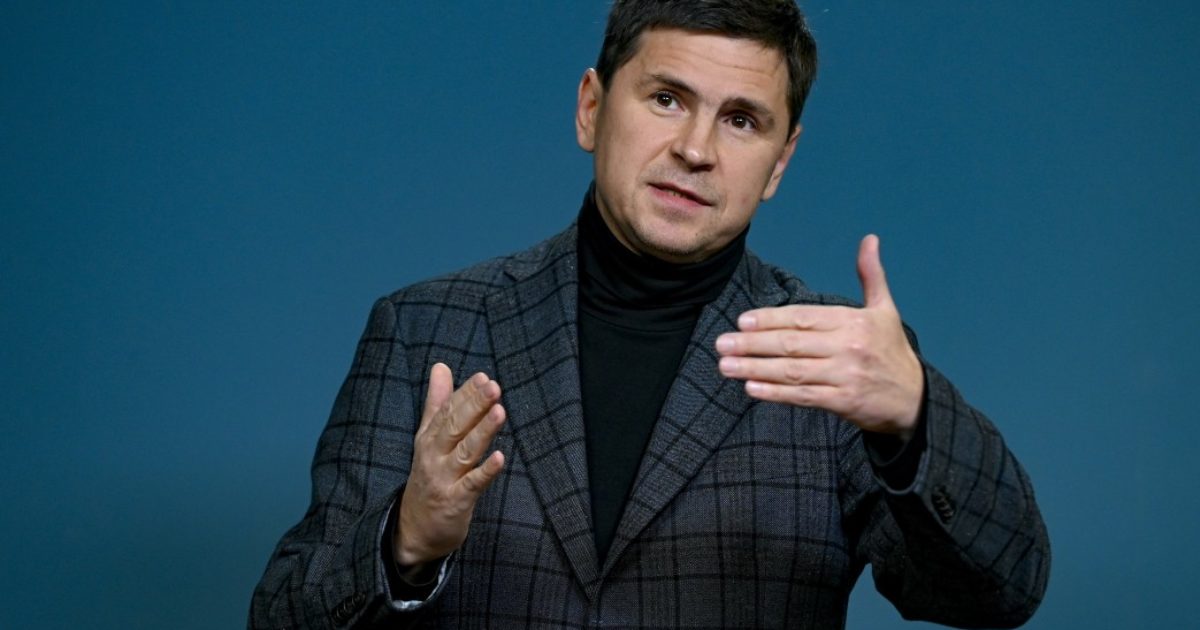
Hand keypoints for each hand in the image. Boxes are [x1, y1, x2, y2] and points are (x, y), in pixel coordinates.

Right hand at [394, 363, 505, 567]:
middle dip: (474, 406)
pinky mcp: (455, 502)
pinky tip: (500, 458)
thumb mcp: (427, 438)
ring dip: (482, 432)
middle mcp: (433, 456)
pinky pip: (472, 485)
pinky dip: (485, 472)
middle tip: (493, 386)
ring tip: (499, 412)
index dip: (466, 394)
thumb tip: (441, 366)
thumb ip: (437, 402)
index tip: (483, 377)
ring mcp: (444, 479)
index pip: (447, 411)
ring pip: (464, 452)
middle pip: (454, 427)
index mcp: (429, 438)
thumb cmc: (428, 476)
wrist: (414, 530)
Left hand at [715, 235, 923, 438]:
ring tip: (726, 366)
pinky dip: (775, 393)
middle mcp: (849, 347)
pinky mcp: (843, 402)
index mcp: (854, 322)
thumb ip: (872, 276)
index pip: (803, 318)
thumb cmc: (892, 350)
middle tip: (721, 344)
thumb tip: (870, 239)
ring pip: (792, 371)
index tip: (742, 322)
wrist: (915, 399)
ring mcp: (845, 376)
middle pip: (792, 344)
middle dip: (753, 345)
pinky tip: (750, 388)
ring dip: (755, 369)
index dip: (770, 320)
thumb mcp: (885, 310)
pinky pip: (803, 396)